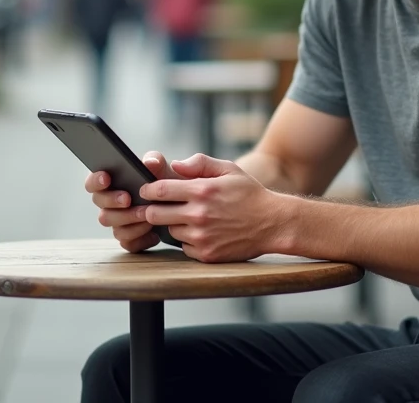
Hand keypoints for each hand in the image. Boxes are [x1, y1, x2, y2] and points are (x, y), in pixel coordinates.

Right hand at [85, 152, 178, 253]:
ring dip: (130, 220)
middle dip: (112, 201)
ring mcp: (119, 223)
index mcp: (112, 183)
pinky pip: (128, 243)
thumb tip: (150, 163)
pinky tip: (154, 233)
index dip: (95, 180)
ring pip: (113, 226)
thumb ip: (156, 160)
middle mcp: (111, 204)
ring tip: (147, 215)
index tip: (106, 178)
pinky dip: (141, 238)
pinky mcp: (131, 240)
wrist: (180, 205)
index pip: (92, 182)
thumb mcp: (163, 168)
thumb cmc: (166, 183)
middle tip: (127, 198)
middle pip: (100, 205)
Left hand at [141, 153, 283, 262]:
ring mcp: (202, 237)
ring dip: (174, 224)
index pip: (160, 190)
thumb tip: (175, 165)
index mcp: (202, 191)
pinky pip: (184, 247)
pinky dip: (188, 240)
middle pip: (155, 214)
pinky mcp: (206, 254)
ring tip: (191, 218)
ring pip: (170, 231)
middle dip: (152, 209)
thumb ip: (200, 163)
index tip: (145, 190)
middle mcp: (199, 215)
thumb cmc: (249, 194)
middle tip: (157, 207)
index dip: (147, 190)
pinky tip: (203, 232)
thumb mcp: (229, 169)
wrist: (273, 224)